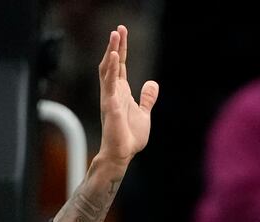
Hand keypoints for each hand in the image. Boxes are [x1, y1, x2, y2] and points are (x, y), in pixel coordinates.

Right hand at [97, 25, 157, 167]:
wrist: (122, 154)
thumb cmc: (130, 136)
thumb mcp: (144, 113)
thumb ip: (147, 98)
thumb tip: (152, 84)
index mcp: (120, 92)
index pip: (120, 65)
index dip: (121, 49)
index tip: (122, 33)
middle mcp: (113, 91)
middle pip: (112, 63)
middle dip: (115, 45)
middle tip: (119, 28)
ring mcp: (109, 97)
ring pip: (108, 69)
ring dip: (111, 52)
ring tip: (115, 36)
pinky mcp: (110, 105)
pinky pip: (109, 83)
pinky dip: (111, 69)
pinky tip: (113, 56)